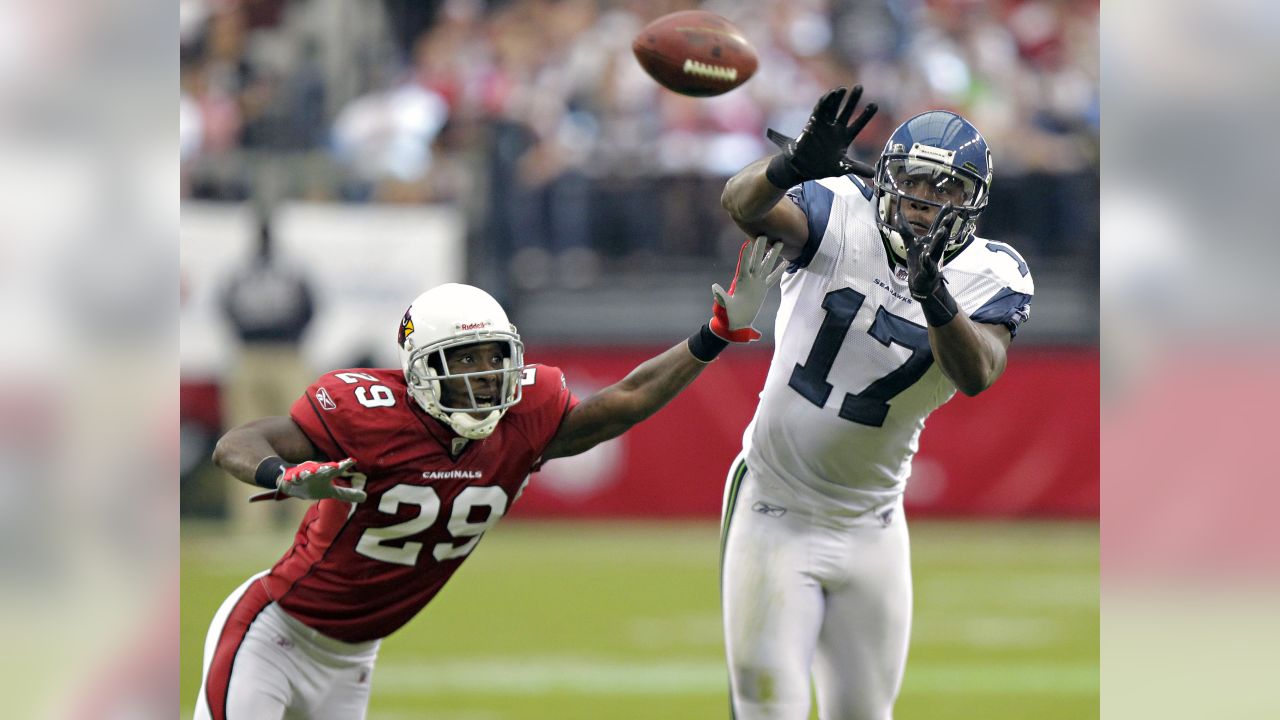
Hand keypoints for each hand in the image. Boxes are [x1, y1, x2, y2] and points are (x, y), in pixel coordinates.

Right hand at [249, 458, 367, 502]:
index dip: (344, 465)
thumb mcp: (331, 491)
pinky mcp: (292, 479)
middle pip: (322, 469)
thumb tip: (365, 497)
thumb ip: (346, 494)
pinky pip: (292, 479)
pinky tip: (293, 479)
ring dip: (309, 472)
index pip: (337, 469)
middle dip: (327, 467)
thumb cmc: (315, 486)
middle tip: (334, 466)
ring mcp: (303, 475)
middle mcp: (315, 472)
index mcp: (325, 475)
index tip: (352, 461)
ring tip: (312, 471)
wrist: (292, 485)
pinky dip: (293, 479)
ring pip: (306, 472)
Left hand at [710, 235, 787, 341]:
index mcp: (740, 281)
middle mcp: (749, 279)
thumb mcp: (723, 306)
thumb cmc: (727, 315)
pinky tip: (786, 263)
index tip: (748, 242)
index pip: (744, 265)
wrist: (735, 323)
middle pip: (756, 260)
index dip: (745, 254)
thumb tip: (714, 287)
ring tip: (778, 242)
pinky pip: (773, 278)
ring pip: (766, 265)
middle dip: (760, 248)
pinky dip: (779, 271)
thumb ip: (720, 297)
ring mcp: (757, 283)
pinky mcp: (763, 289)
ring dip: (772, 254)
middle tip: (764, 234)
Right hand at [766, 85, 877, 186]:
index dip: (865, 115)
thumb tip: (874, 174)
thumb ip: (857, 168)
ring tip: (842, 89)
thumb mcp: (842, 168)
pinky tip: (829, 95)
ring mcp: (824, 125)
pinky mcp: (813, 124)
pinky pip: (818, 111)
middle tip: (859, 87)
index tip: (874, 105)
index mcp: (844, 138)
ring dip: (837, 98)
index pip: (858, 124)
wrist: (803, 168)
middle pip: (846, 111)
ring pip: (832, 108)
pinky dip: (824, 103)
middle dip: (852, 100)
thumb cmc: (822, 167)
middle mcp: (835, 129)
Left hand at [895, 204, 959, 325]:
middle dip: (946, 224)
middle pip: (941, 235)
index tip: (950, 203)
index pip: (938, 226)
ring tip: (943, 230)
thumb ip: (905, 229)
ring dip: (939, 240)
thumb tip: (898, 214)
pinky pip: (927, 265)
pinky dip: (926, 260)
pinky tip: (925, 255)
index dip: (943, 215)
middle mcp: (934, 249)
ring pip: (937, 249)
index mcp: (931, 242)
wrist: (920, 282)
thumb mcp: (910, 243)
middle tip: (952, 214)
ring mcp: (931, 260)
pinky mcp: (927, 271)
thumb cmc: (917, 260)